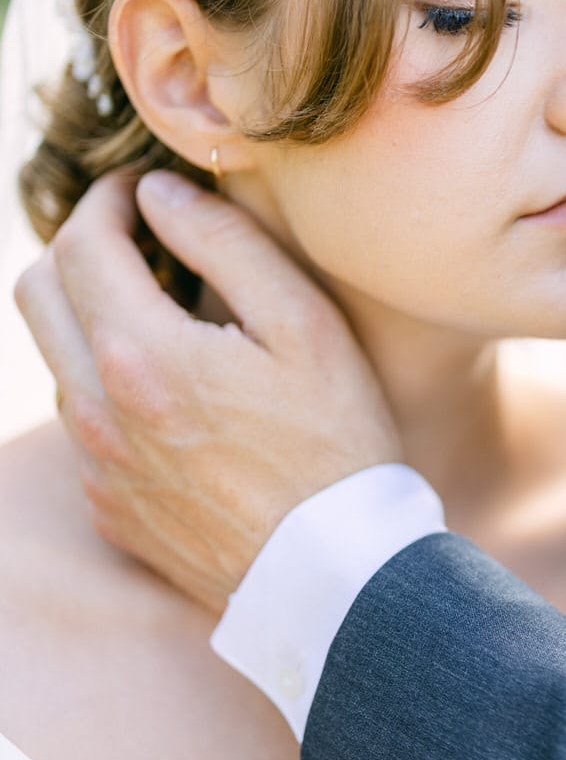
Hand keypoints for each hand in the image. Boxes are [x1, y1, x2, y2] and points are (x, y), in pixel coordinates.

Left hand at [14, 170, 399, 611]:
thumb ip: (228, 245)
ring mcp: (94, 464)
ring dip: (91, 316)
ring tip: (163, 311)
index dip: (109, 199)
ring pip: (55, 359)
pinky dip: (109, 382)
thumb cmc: (335, 442)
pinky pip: (83, 422)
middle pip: (36, 292)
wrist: (332, 572)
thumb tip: (162, 194)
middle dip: (78, 245)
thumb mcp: (306, 327)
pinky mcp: (107, 505)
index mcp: (141, 354)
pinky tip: (176, 390)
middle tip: (136, 235)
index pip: (83, 243)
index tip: (143, 188)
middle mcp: (95, 408)